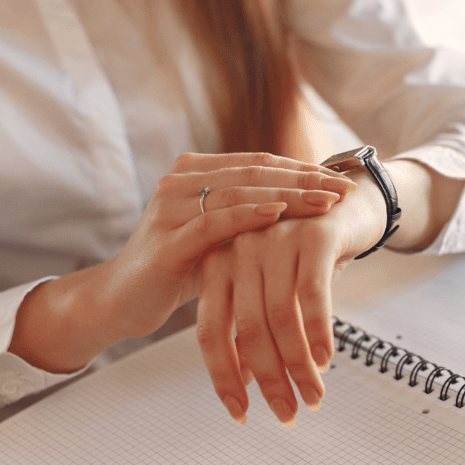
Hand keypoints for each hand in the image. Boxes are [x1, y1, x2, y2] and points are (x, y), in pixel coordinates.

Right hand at [9, 153, 355, 373]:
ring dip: (288, 195)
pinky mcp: (167, 239)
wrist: (121, 300)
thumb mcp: (219, 236)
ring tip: (326, 202)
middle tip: (344, 189)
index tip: (341, 180)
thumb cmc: (177, 269)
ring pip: (240, 192)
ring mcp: (170, 207)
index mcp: (194, 172)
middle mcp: (180, 181)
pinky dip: (249, 216)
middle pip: (254, 172)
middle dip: (304, 180)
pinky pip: (215, 222)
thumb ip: (250, 215)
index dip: (302, 169)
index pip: (259, 163)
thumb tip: (307, 207)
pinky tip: (281, 214)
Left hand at [195, 171, 387, 426]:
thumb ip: (252, 328)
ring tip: (312, 396)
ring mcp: (274, 239)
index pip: (210, 331)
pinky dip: (319, 333)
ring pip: (280, 317)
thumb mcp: (273, 290)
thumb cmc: (305, 254)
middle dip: (268, 379)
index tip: (241, 413)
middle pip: (245, 329)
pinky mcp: (312, 236)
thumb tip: (243, 381)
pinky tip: (326, 360)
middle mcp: (240, 249)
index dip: (224, 377)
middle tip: (287, 414)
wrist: (348, 204)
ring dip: (298, 365)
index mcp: (218, 263)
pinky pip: (312, 295)